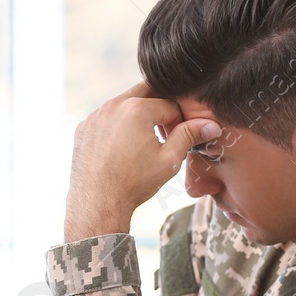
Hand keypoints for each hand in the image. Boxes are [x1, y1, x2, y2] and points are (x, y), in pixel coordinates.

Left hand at [63, 81, 219, 241]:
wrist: (98, 203)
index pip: (169, 104)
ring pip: (124, 104)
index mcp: (136, 108)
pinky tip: (123, 147)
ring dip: (138, 115)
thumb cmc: (134, 183)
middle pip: (146, 92)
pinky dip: (117, 125)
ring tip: (144, 141)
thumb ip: (189, 136)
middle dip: (159, 107)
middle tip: (165, 130)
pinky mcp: (84, 128)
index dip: (179, 121)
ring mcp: (94, 116)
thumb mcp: (169, 159)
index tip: (179, 137)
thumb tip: (211, 125)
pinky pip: (106, 117)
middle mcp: (112, 105)